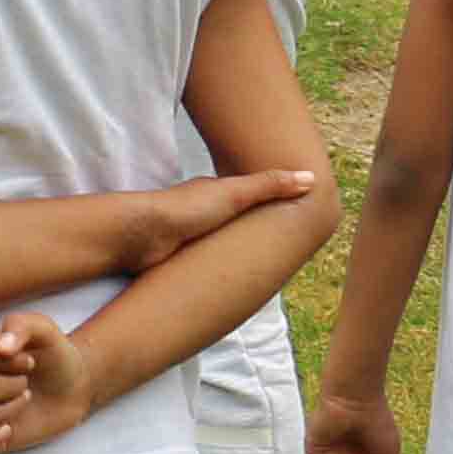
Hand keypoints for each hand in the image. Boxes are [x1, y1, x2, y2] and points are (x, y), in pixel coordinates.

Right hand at [0, 311, 113, 453]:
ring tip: (25, 400)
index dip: (1, 359)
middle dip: (11, 386)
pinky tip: (7, 432)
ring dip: (8, 410)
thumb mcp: (43, 328)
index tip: (28, 360)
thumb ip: (20, 326)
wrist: (73, 385)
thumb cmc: (53, 353)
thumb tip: (1, 348)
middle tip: (28, 382)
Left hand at [122, 168, 324, 269]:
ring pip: (221, 242)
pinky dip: (221, 265)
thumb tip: (312, 177)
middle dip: (254, 231)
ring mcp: (191, 235)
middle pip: (235, 221)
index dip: (270, 202)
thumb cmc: (185, 209)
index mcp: (215, 193)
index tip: (293, 211)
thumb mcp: (234, 193)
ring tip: (264, 266)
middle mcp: (202, 212)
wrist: (140, 236)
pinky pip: (208, 261)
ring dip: (236, 250)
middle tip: (284, 248)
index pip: (248, 194)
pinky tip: (232, 277)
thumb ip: (270, 186)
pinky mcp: (183, 258)